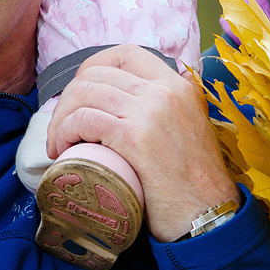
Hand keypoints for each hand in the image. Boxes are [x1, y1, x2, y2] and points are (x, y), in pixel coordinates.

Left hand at [47, 45, 236, 241]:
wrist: (209, 216)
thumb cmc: (194, 183)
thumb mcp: (189, 129)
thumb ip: (170, 110)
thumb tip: (135, 102)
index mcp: (178, 85)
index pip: (125, 53)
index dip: (92, 68)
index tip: (79, 94)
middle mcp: (165, 90)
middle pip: (96, 73)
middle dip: (69, 98)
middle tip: (63, 128)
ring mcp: (150, 111)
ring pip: (84, 94)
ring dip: (61, 119)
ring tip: (59, 144)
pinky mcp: (135, 138)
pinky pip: (84, 120)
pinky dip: (64, 131)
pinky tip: (63, 148)